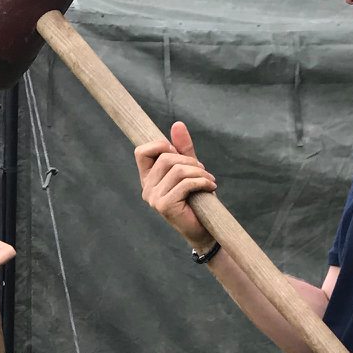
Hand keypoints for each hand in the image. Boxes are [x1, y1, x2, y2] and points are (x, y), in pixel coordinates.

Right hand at [133, 121, 216, 250]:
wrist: (204, 229)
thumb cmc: (197, 199)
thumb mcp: (190, 169)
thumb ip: (183, 149)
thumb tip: (177, 124)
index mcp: (148, 178)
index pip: (142, 151)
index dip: (160, 145)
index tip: (179, 153)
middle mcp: (147, 188)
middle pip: (165, 158)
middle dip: (190, 160)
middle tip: (203, 171)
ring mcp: (153, 198)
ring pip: (177, 170)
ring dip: (199, 172)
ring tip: (209, 180)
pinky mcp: (164, 206)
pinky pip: (185, 183)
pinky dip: (202, 182)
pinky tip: (211, 187)